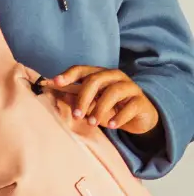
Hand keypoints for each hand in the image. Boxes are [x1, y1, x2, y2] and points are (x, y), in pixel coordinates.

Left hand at [45, 65, 160, 134]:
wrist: (138, 118)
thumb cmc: (110, 110)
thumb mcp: (90, 106)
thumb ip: (76, 100)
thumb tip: (61, 95)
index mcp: (99, 76)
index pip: (82, 70)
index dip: (69, 75)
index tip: (55, 82)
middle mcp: (114, 77)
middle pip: (96, 79)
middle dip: (83, 98)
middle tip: (76, 116)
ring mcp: (129, 87)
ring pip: (114, 91)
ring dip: (100, 108)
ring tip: (92, 123)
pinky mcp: (140, 101)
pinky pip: (130, 106)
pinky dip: (119, 117)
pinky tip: (111, 125)